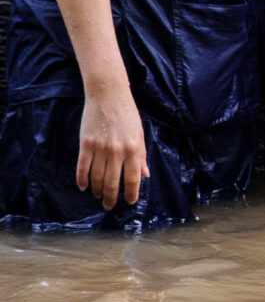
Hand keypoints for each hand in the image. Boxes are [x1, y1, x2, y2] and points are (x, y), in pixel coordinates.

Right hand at [76, 84, 148, 210]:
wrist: (109, 96)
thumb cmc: (127, 115)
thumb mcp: (140, 134)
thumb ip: (141, 156)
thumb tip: (145, 175)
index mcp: (134, 149)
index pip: (132, 179)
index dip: (130, 194)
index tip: (129, 202)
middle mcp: (117, 151)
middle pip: (112, 182)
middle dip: (110, 197)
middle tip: (109, 206)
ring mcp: (100, 148)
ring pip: (96, 178)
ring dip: (97, 190)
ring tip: (98, 195)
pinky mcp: (86, 144)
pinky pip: (82, 167)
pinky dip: (82, 180)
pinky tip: (84, 187)